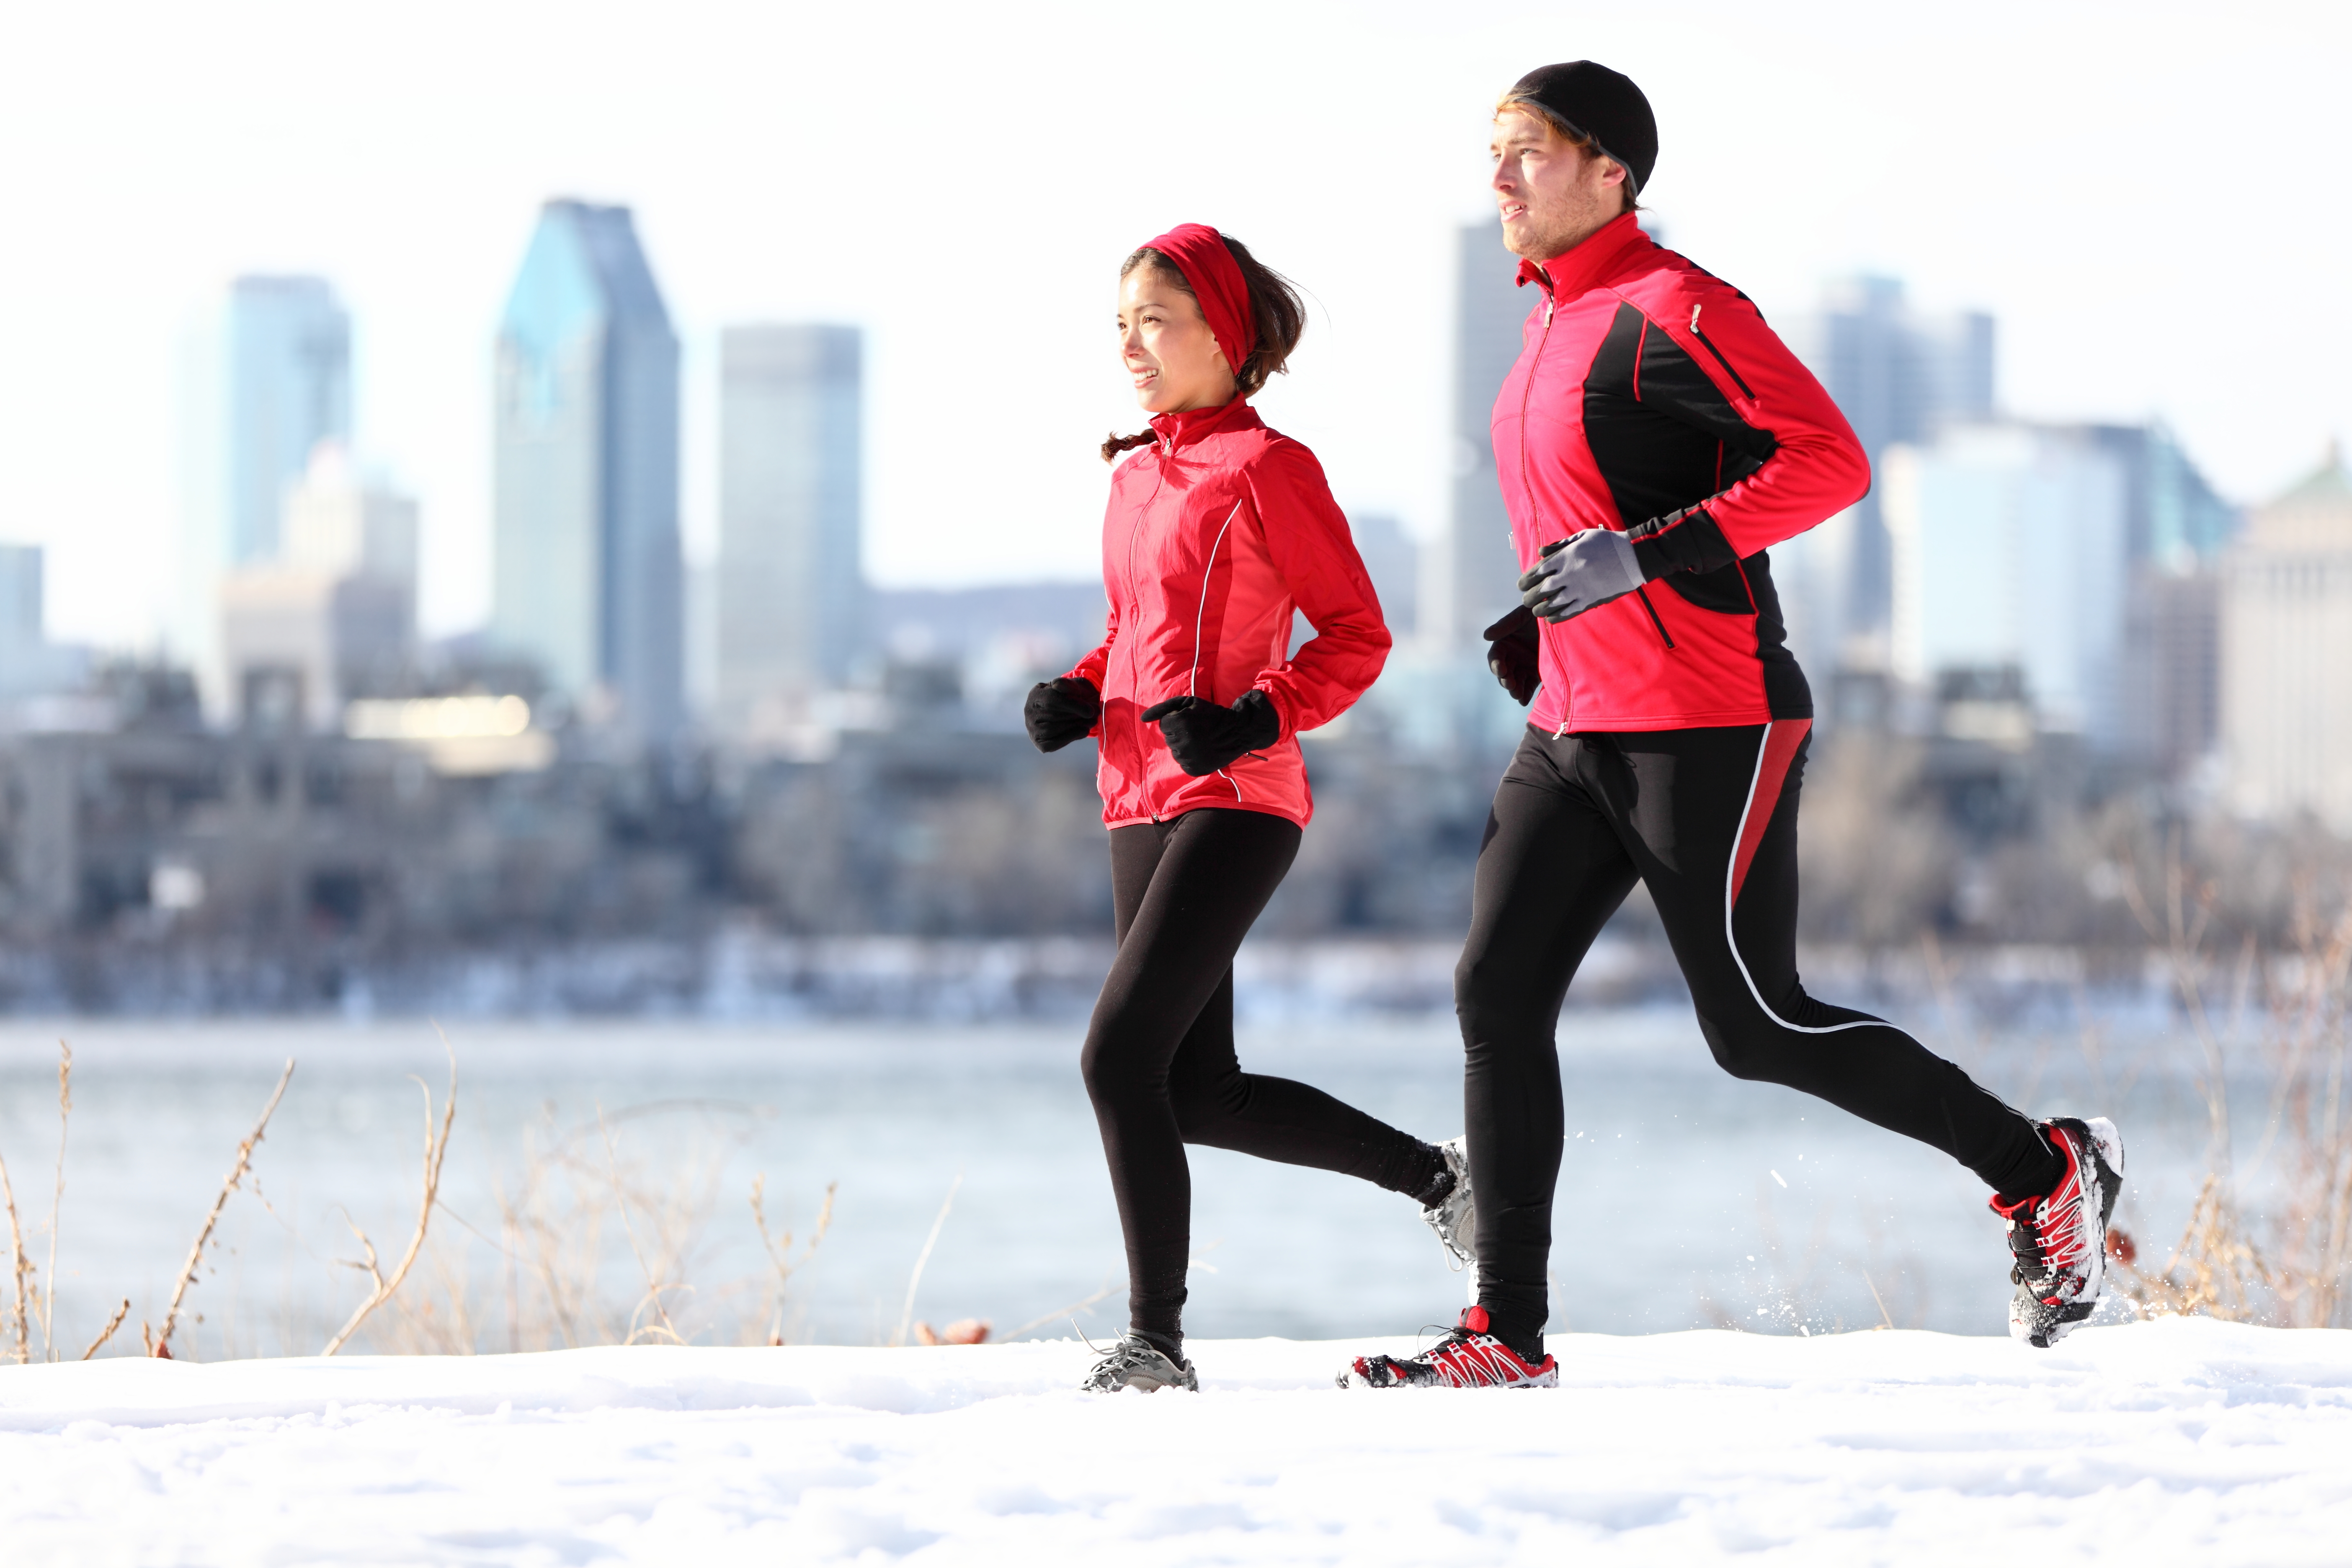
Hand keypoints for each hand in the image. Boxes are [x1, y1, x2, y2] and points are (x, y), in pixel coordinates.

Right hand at [1023, 677, 1100, 752]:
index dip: (1072, 705)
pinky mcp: (1038, 742)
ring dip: (1074, 727)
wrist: (1071, 711)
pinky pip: (1052, 743)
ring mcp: (1031, 728)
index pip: (1051, 700)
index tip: (1090, 711)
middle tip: (1093, 716)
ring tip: (1090, 723)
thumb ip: (1067, 684)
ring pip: (1052, 730)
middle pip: (1053, 716)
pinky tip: (1083, 731)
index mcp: (1036, 694)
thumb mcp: (1074, 686)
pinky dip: (1070, 737)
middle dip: (1075, 716)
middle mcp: (1029, 711)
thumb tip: (1057, 684)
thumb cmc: (1073, 696)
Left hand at [1141, 690, 1279, 775]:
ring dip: (1184, 746)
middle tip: (1197, 730)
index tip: (1191, 720)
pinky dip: (1190, 758)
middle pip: (1169, 739)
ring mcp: (1188, 759)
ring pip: (1175, 752)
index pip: (1164, 725)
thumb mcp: (1187, 703)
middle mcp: (1182, 743)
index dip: (1177, 720)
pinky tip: (1201, 751)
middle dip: (1179, 733)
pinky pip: (1183, 764)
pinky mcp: (1194, 770)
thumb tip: (1142, 719)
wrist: (1236, 732)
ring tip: (1200, 741)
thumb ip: (1163, 708)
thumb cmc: (1210, 714)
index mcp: (1179, 723)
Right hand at [1482, 607, 1539, 705]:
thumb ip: (1504, 625)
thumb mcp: (1520, 616)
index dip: (1496, 664)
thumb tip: (1485, 636)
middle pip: (1504, 673)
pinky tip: (1525, 700)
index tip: (1501, 670)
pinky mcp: (1536, 672)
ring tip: (1518, 696)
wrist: (1558, 617)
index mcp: (1504, 644)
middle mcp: (1512, 656)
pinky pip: (1529, 685)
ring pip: (1516, 681)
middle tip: (1511, 686)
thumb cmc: (1536, 613)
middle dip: (1506, 680)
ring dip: (1515, 689)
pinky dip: (1526, 693)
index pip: (1496, 657)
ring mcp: (1524, 665)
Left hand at [1518, 528, 1643, 622]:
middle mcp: (1570, 573)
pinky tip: (1550, 618)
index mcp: (1567, 556)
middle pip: (1541, 589)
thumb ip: (1559, 545)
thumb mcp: (1582, 536)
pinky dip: (1557, 617)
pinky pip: (1569, 612)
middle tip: (1526, 600)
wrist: (1633, 556)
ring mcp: (1581, 588)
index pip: (1538, 571)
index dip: (1526, 580)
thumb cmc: (1607, 543)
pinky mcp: (1591, 600)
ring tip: (1536, 610)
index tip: (1521, 585)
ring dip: (1540, 609)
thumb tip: (1540, 553)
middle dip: (1530, 597)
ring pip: (1553, 603)